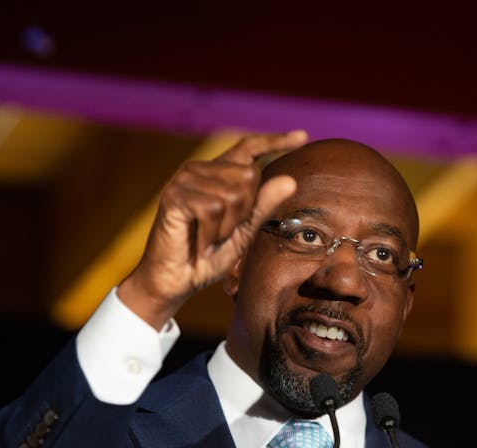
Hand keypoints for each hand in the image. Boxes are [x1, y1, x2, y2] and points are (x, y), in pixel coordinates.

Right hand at [117, 130, 307, 328]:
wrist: (176, 281)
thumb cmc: (209, 256)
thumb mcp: (245, 231)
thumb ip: (264, 206)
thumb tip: (291, 180)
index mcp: (219, 174)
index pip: (249, 148)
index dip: (275, 141)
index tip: (303, 136)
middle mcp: (201, 169)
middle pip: (250, 176)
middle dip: (245, 213)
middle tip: (222, 233)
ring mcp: (185, 179)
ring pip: (234, 195)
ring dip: (227, 228)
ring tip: (208, 239)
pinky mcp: (174, 195)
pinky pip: (213, 208)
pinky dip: (212, 234)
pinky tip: (199, 242)